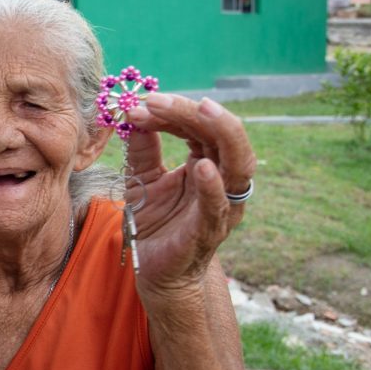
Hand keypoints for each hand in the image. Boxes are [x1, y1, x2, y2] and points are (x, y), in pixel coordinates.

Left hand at [122, 94, 255, 294]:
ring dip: (219, 133)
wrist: (156, 270)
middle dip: (194, 113)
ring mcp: (222, 204)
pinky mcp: (211, 230)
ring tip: (202, 110)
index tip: (142, 104)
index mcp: (208, 163)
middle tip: (161, 99)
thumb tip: (134, 114)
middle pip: (221, 136)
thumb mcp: (143, 179)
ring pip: (237, 163)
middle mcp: (223, 180)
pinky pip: (218, 205)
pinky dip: (213, 185)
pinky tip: (202, 167)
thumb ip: (142, 149)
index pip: (200, 127)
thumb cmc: (156, 222)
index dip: (174, 112)